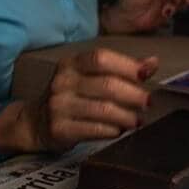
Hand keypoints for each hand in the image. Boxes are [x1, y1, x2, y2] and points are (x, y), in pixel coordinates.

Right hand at [1, 48, 159, 151]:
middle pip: (107, 85)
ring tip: (137, 120)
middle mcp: (63, 82)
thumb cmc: (72, 96)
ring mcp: (59, 106)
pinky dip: (113, 130)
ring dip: (127, 116)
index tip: (146, 74)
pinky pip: (95, 130)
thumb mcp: (90, 77)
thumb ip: (121, 69)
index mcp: (72, 63)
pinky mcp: (60, 129)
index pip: (101, 58)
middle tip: (148, 102)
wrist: (36, 122)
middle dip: (134, 95)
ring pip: (104, 110)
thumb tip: (152, 63)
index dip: (126, 65)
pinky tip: (119, 130)